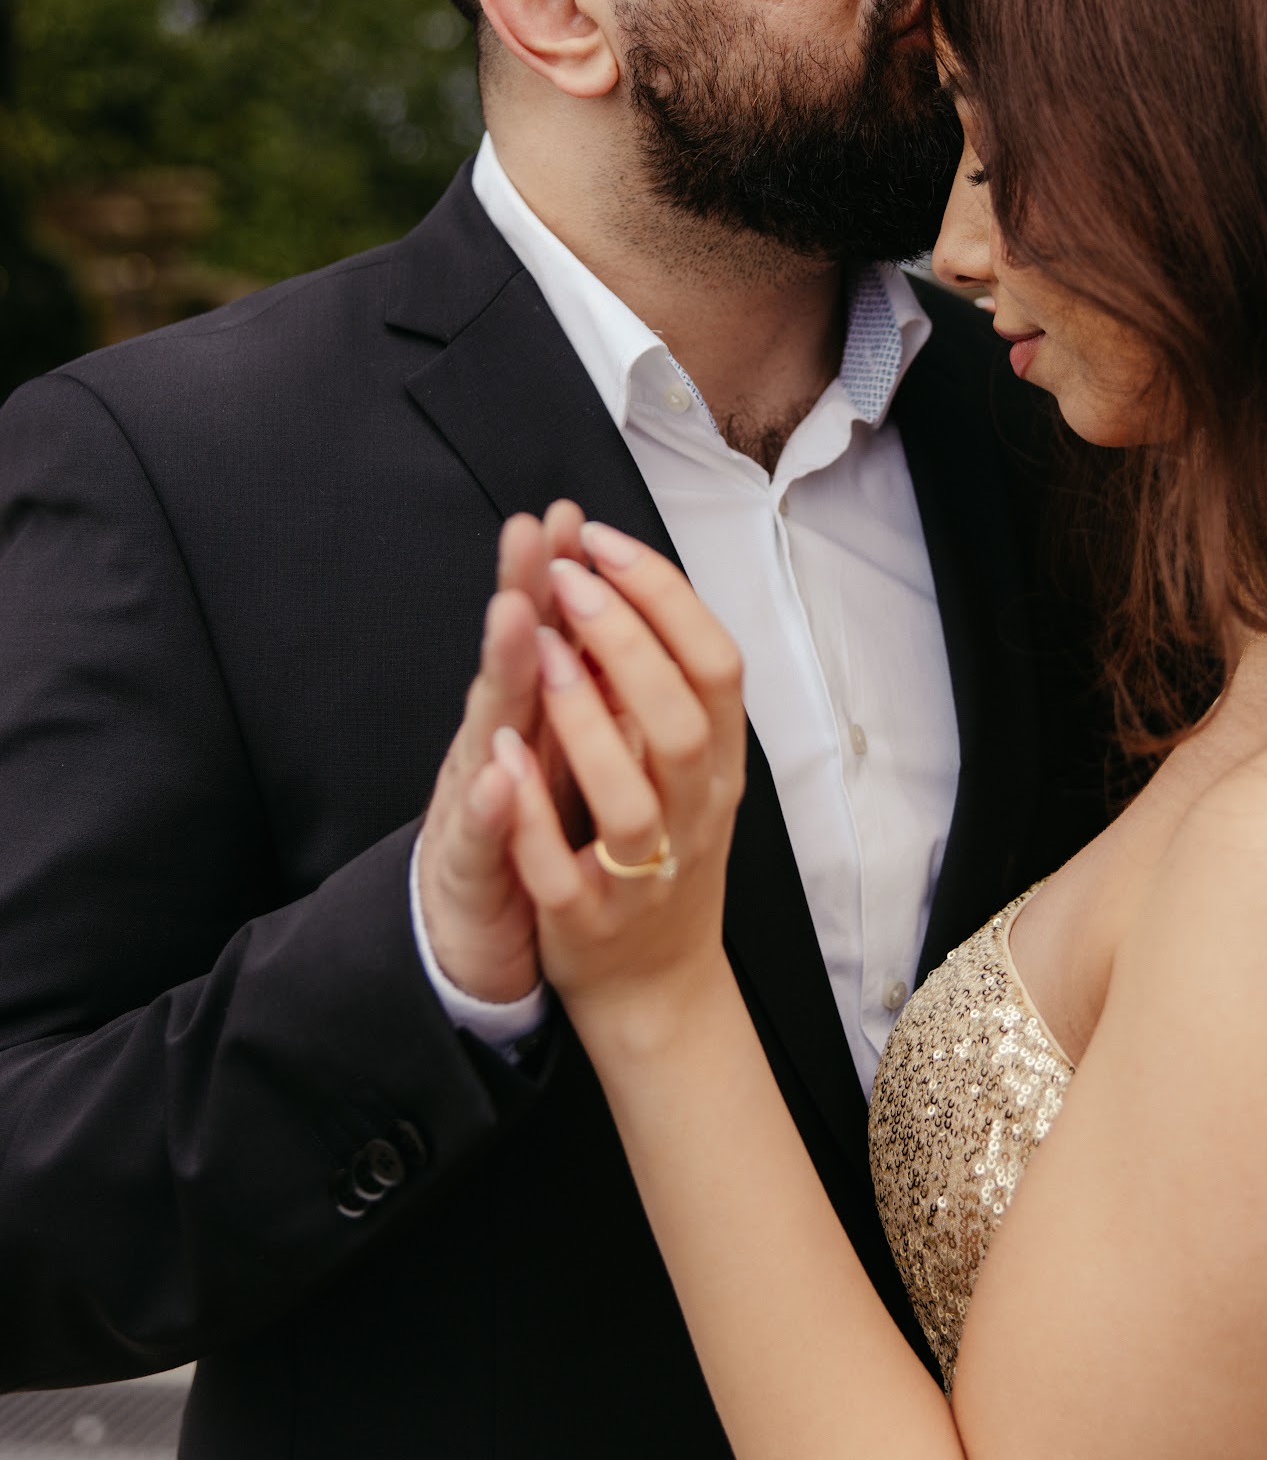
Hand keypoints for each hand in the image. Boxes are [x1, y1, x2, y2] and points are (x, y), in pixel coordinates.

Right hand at [416, 502, 585, 1001]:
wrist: (479, 947)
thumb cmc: (529, 837)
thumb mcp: (554, 751)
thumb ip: (570, 683)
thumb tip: (602, 599)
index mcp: (532, 719)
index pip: (541, 632)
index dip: (550, 575)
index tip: (565, 512)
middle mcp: (497, 747)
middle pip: (509, 658)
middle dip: (523, 592)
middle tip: (530, 531)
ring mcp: (477, 805)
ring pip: (490, 733)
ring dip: (506, 673)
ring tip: (518, 617)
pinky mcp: (471, 873)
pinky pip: (481, 839)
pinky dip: (492, 808)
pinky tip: (494, 776)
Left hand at [500, 520, 745, 1049]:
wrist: (655, 984)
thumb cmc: (664, 849)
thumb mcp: (686, 764)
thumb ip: (658, 684)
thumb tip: (619, 578)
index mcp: (716, 762)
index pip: (716, 664)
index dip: (665, 595)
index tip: (600, 539)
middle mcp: (694, 812)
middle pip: (681, 718)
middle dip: (624, 638)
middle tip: (567, 577)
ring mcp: (645, 870)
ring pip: (630, 796)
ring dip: (584, 718)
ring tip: (537, 649)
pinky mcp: (589, 920)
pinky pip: (563, 872)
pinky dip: (532, 818)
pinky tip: (497, 763)